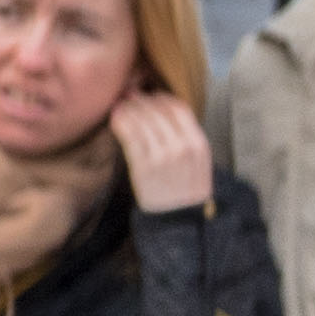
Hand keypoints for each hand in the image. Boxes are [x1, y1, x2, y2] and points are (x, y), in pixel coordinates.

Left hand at [110, 98, 216, 213]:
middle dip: (140, 100)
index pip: (178, 108)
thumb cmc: (185, 188)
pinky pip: (129, 136)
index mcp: (198, 144)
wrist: (178, 218)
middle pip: (158, 110)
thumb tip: (162, 109)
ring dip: (128, 108)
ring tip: (120, 106)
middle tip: (129, 97)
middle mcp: (182, 147)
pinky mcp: (143, 166)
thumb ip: (186, 137)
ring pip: (142, 120)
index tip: (149, 97)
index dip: (160, 97)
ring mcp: (162, 157)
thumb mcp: (198, 162)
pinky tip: (115, 118)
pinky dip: (120, 122)